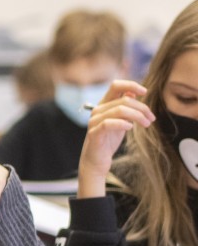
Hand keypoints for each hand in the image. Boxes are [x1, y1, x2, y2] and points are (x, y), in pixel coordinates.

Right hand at [78, 80, 152, 198]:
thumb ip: (125, 108)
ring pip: (120, 110)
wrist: (97, 160)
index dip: (131, 85)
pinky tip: (130, 128)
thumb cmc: (108, 141)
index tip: (145, 92)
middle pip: (123, 99)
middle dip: (142, 107)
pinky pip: (109, 123)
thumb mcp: (120, 121)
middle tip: (151, 118)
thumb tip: (133, 92)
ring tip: (146, 124)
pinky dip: (123, 124)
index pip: (116, 85)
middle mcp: (98, 110)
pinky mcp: (94, 133)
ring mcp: (94, 121)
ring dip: (138, 116)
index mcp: (104, 104)